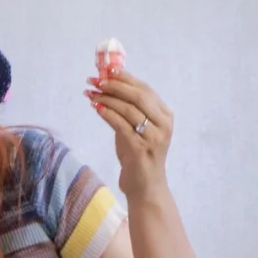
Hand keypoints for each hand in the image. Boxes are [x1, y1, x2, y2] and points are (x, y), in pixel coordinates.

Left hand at [86, 70, 172, 202]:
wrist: (146, 187)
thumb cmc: (139, 157)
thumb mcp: (138, 129)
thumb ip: (129, 110)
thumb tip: (108, 87)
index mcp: (166, 116)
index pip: (145, 89)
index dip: (126, 78)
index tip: (108, 70)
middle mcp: (163, 124)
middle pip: (139, 96)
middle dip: (115, 85)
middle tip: (96, 80)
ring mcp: (153, 137)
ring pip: (128, 109)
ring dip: (107, 98)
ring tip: (91, 94)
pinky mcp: (140, 149)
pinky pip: (121, 125)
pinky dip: (108, 114)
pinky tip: (96, 108)